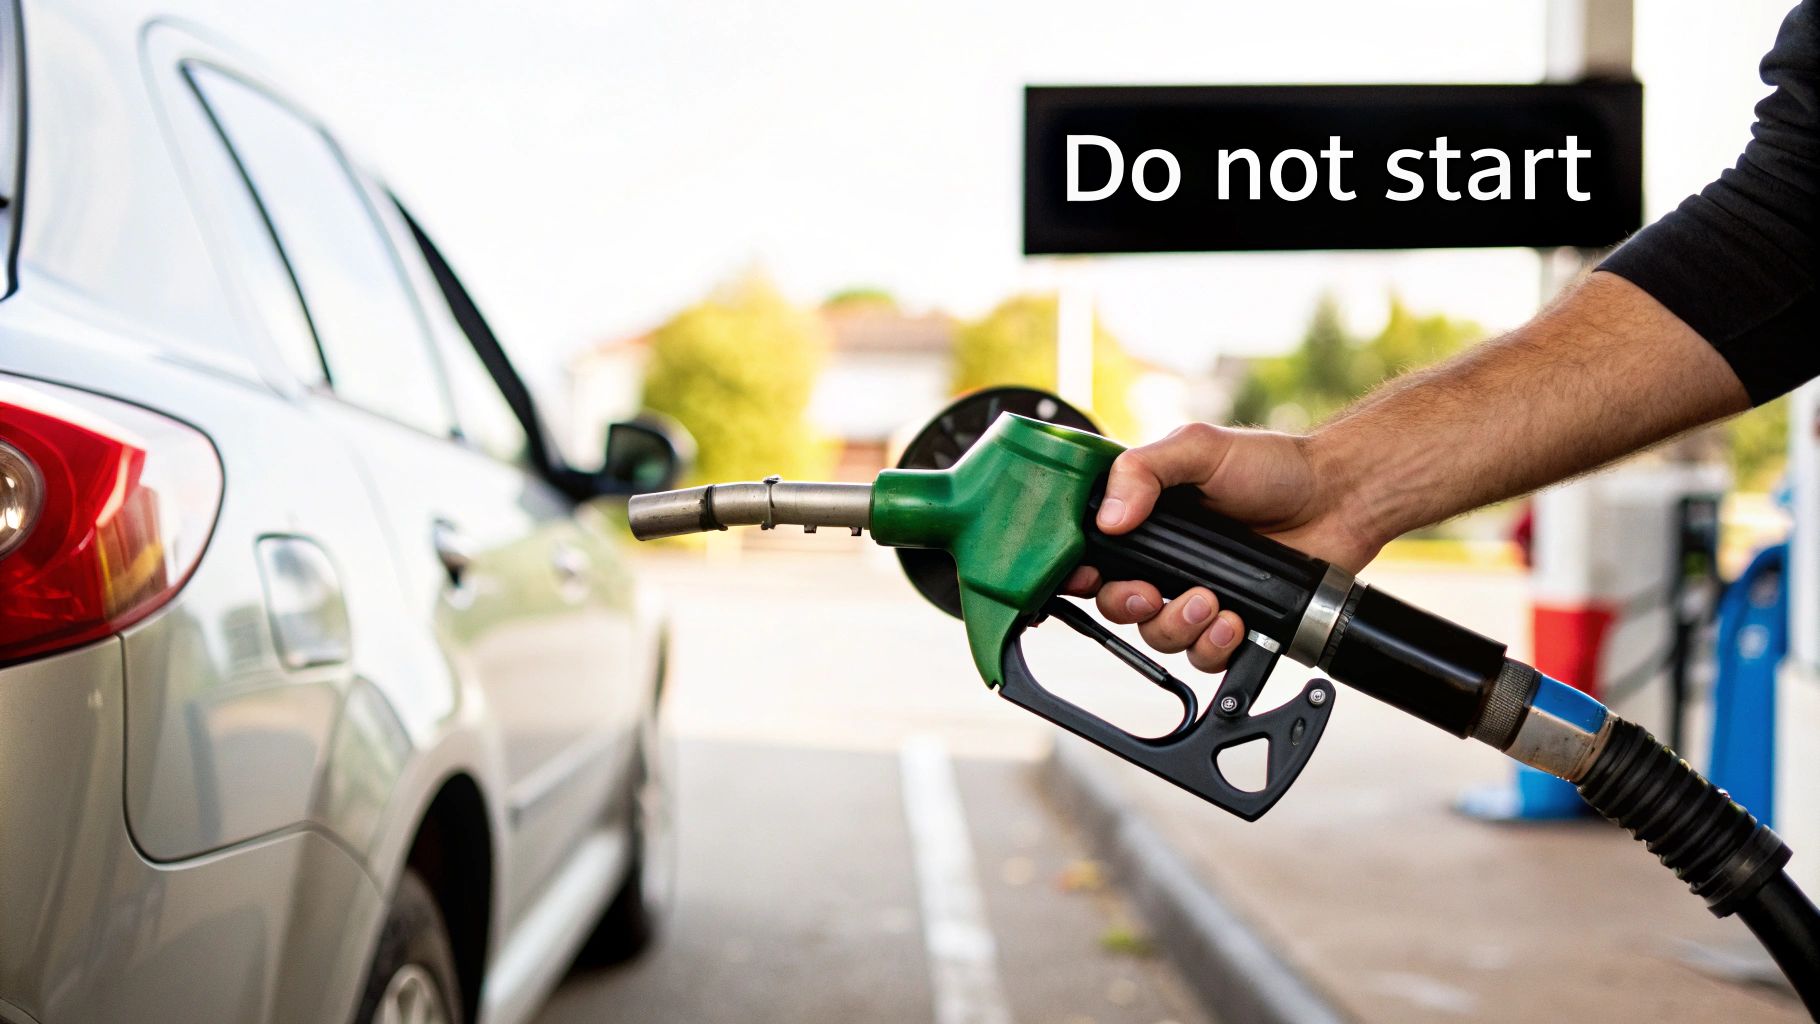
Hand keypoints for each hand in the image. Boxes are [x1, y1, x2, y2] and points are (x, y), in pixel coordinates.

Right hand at [1062, 422, 1379, 672]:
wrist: (1339, 499)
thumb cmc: (1273, 466)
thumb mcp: (1199, 448)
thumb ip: (1144, 471)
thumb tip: (1108, 518)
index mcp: (1146, 518)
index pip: (1093, 554)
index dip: (1080, 573)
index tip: (1087, 579)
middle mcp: (1166, 560)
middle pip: (1117, 605)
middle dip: (1129, 606)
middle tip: (1153, 595)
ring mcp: (1196, 594)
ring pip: (1157, 636)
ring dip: (1177, 626)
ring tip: (1211, 602)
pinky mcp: (1230, 622)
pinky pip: (1203, 656)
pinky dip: (1213, 645)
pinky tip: (1235, 621)